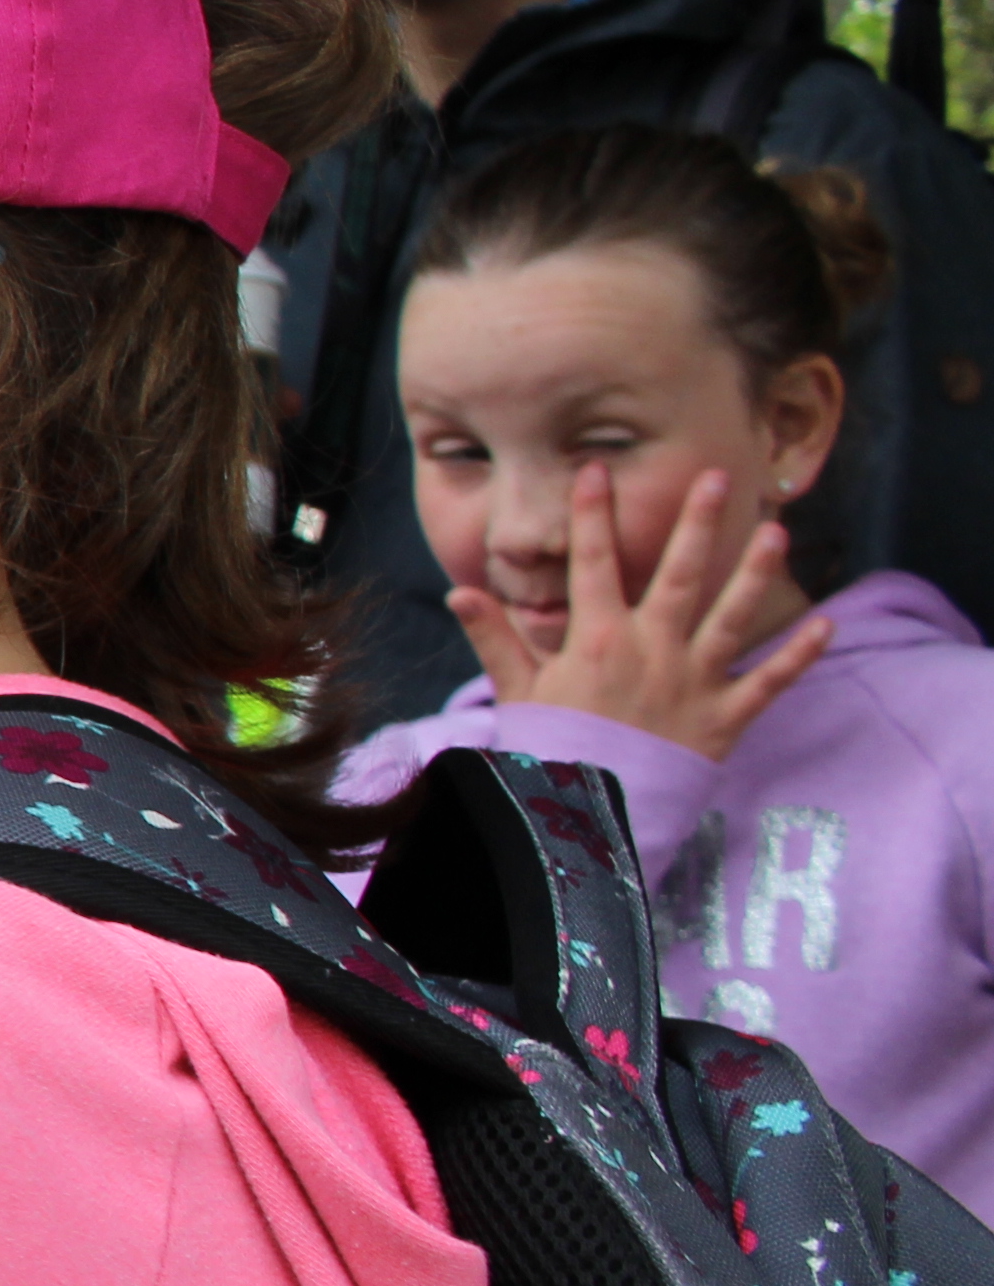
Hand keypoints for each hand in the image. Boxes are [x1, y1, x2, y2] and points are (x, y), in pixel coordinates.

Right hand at [453, 462, 831, 764]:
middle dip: (697, 521)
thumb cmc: (550, 750)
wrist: (585, 815)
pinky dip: (799, 656)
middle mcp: (650, 648)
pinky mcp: (725, 716)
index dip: (593, 515)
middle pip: (678, 573)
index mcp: (596, 639)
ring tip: (777, 531)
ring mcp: (693, 680)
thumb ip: (495, 638)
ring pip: (732, 615)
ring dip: (756, 572)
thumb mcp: (517, 692)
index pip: (592, 562)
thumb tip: (460, 592)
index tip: (597, 470)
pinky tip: (826, 625)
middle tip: (718, 476)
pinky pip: (769, 681)